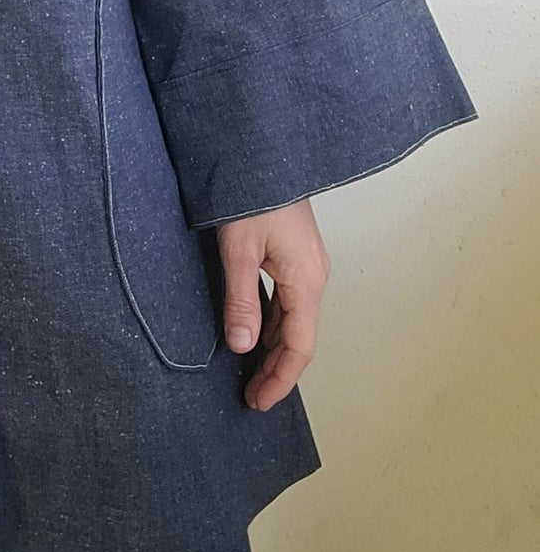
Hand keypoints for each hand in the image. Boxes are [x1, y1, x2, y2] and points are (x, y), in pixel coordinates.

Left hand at [216, 199, 329, 410]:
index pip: (299, 347)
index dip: (280, 379)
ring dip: (273, 347)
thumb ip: (241, 299)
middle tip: (251, 395)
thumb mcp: (238, 249)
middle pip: (299, 337)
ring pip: (293, 319)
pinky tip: (253, 329)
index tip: (259, 402)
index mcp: (306, 280)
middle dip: (276, 370)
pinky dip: (272, 322)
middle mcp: (313, 275)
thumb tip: (241, 346)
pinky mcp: (294, 253)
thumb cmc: (251, 193)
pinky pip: (287, 299)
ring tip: (250, 371)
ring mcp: (306, 264)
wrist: (261, 149)